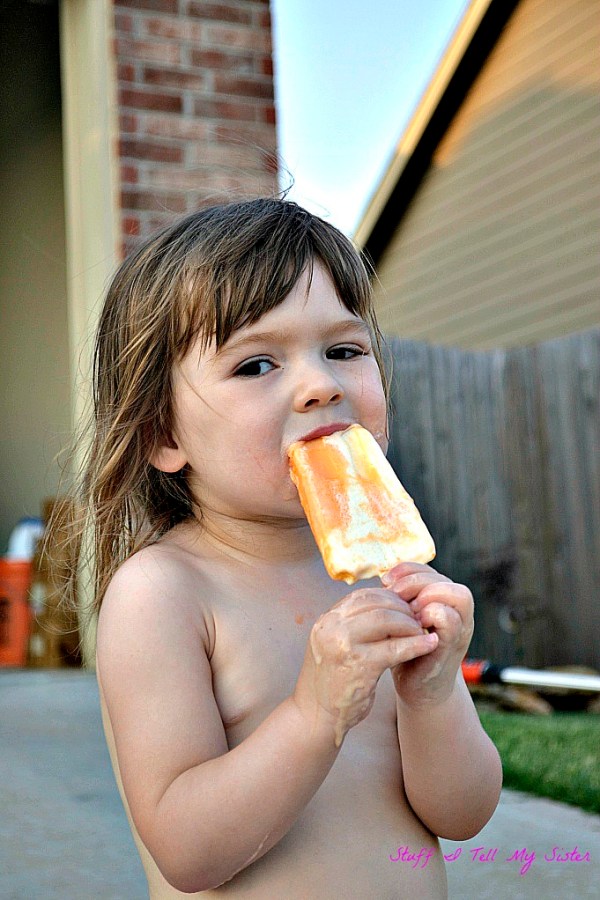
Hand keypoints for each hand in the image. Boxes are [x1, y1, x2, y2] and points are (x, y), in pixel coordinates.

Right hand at [292, 588, 437, 746]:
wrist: (316, 715)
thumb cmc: (331, 680)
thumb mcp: (334, 644)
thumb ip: (353, 625)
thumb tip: (388, 606)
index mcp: (327, 620)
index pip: (363, 595)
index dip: (389, 597)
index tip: (406, 607)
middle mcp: (332, 628)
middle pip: (377, 604)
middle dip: (403, 609)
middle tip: (419, 618)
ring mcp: (343, 645)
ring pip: (387, 621)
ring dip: (410, 624)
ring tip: (423, 630)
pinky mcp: (360, 666)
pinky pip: (395, 648)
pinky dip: (416, 645)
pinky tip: (429, 644)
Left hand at [381, 563, 473, 707]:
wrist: (418, 688)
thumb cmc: (408, 649)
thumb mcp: (403, 619)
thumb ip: (401, 599)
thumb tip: (384, 578)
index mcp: (442, 600)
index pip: (428, 570)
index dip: (407, 570)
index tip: (385, 581)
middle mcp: (457, 610)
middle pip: (444, 579)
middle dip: (415, 582)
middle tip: (395, 595)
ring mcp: (459, 627)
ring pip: (458, 595)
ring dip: (428, 597)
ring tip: (407, 610)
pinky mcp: (452, 645)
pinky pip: (451, 620)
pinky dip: (432, 616)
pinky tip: (412, 626)